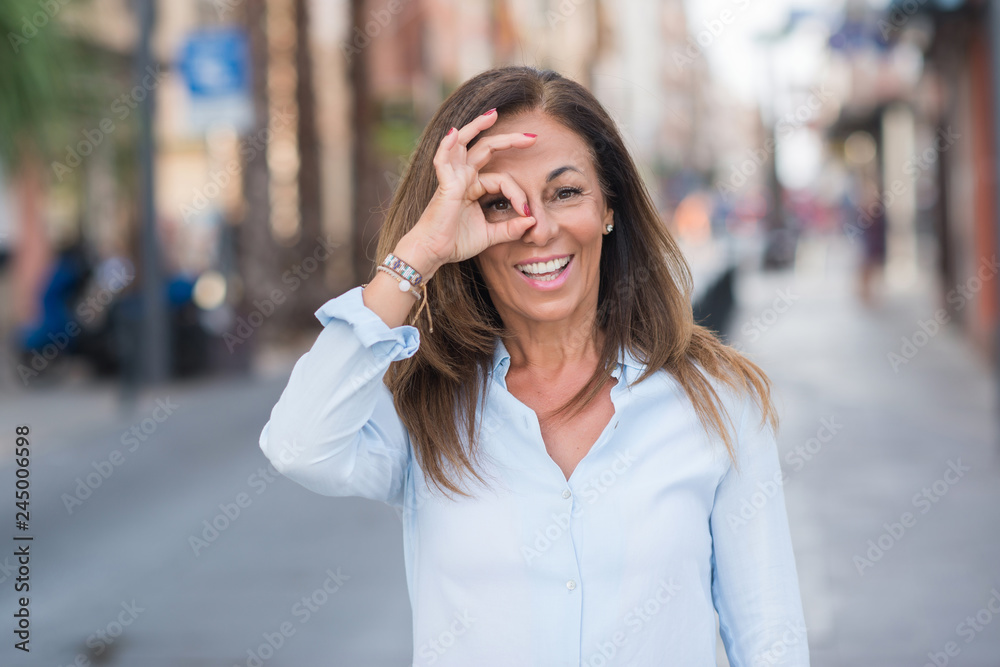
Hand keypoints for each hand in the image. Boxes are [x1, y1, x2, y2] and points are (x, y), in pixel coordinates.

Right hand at [400, 110, 537, 273]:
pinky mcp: (444, 186)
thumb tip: (532, 221)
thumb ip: (510, 229)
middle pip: (485, 149)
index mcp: (473, 187)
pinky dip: (446, 146)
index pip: (502, 180)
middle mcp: (462, 178)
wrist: (433, 253)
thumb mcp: (490, 235)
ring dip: (476, 127)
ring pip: (463, 144)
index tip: (528, 212)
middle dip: (508, 140)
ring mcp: (452, 179)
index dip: (518, 194)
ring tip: (492, 114)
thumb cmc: (455, 243)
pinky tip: (453, 133)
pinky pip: (442, 161)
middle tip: (531, 137)